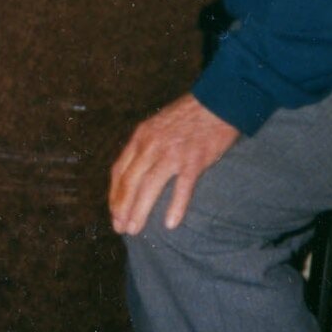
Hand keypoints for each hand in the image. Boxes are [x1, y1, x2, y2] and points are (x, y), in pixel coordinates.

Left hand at [108, 94, 238, 234]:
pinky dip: (175, 206)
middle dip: (122, 207)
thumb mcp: (156, 125)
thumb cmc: (187, 115)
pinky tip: (170, 224)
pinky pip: (182, 188)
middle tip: (120, 228)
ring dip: (139, 210)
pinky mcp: (194, 160)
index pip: (120, 170)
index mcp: (141, 136)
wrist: (217, 102)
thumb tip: (134, 173)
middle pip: (130, 181)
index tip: (114, 212)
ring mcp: (173, 153)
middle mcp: (152, 145)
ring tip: (134, 230)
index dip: (115, 194)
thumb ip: (144, 146)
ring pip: (149, 186)